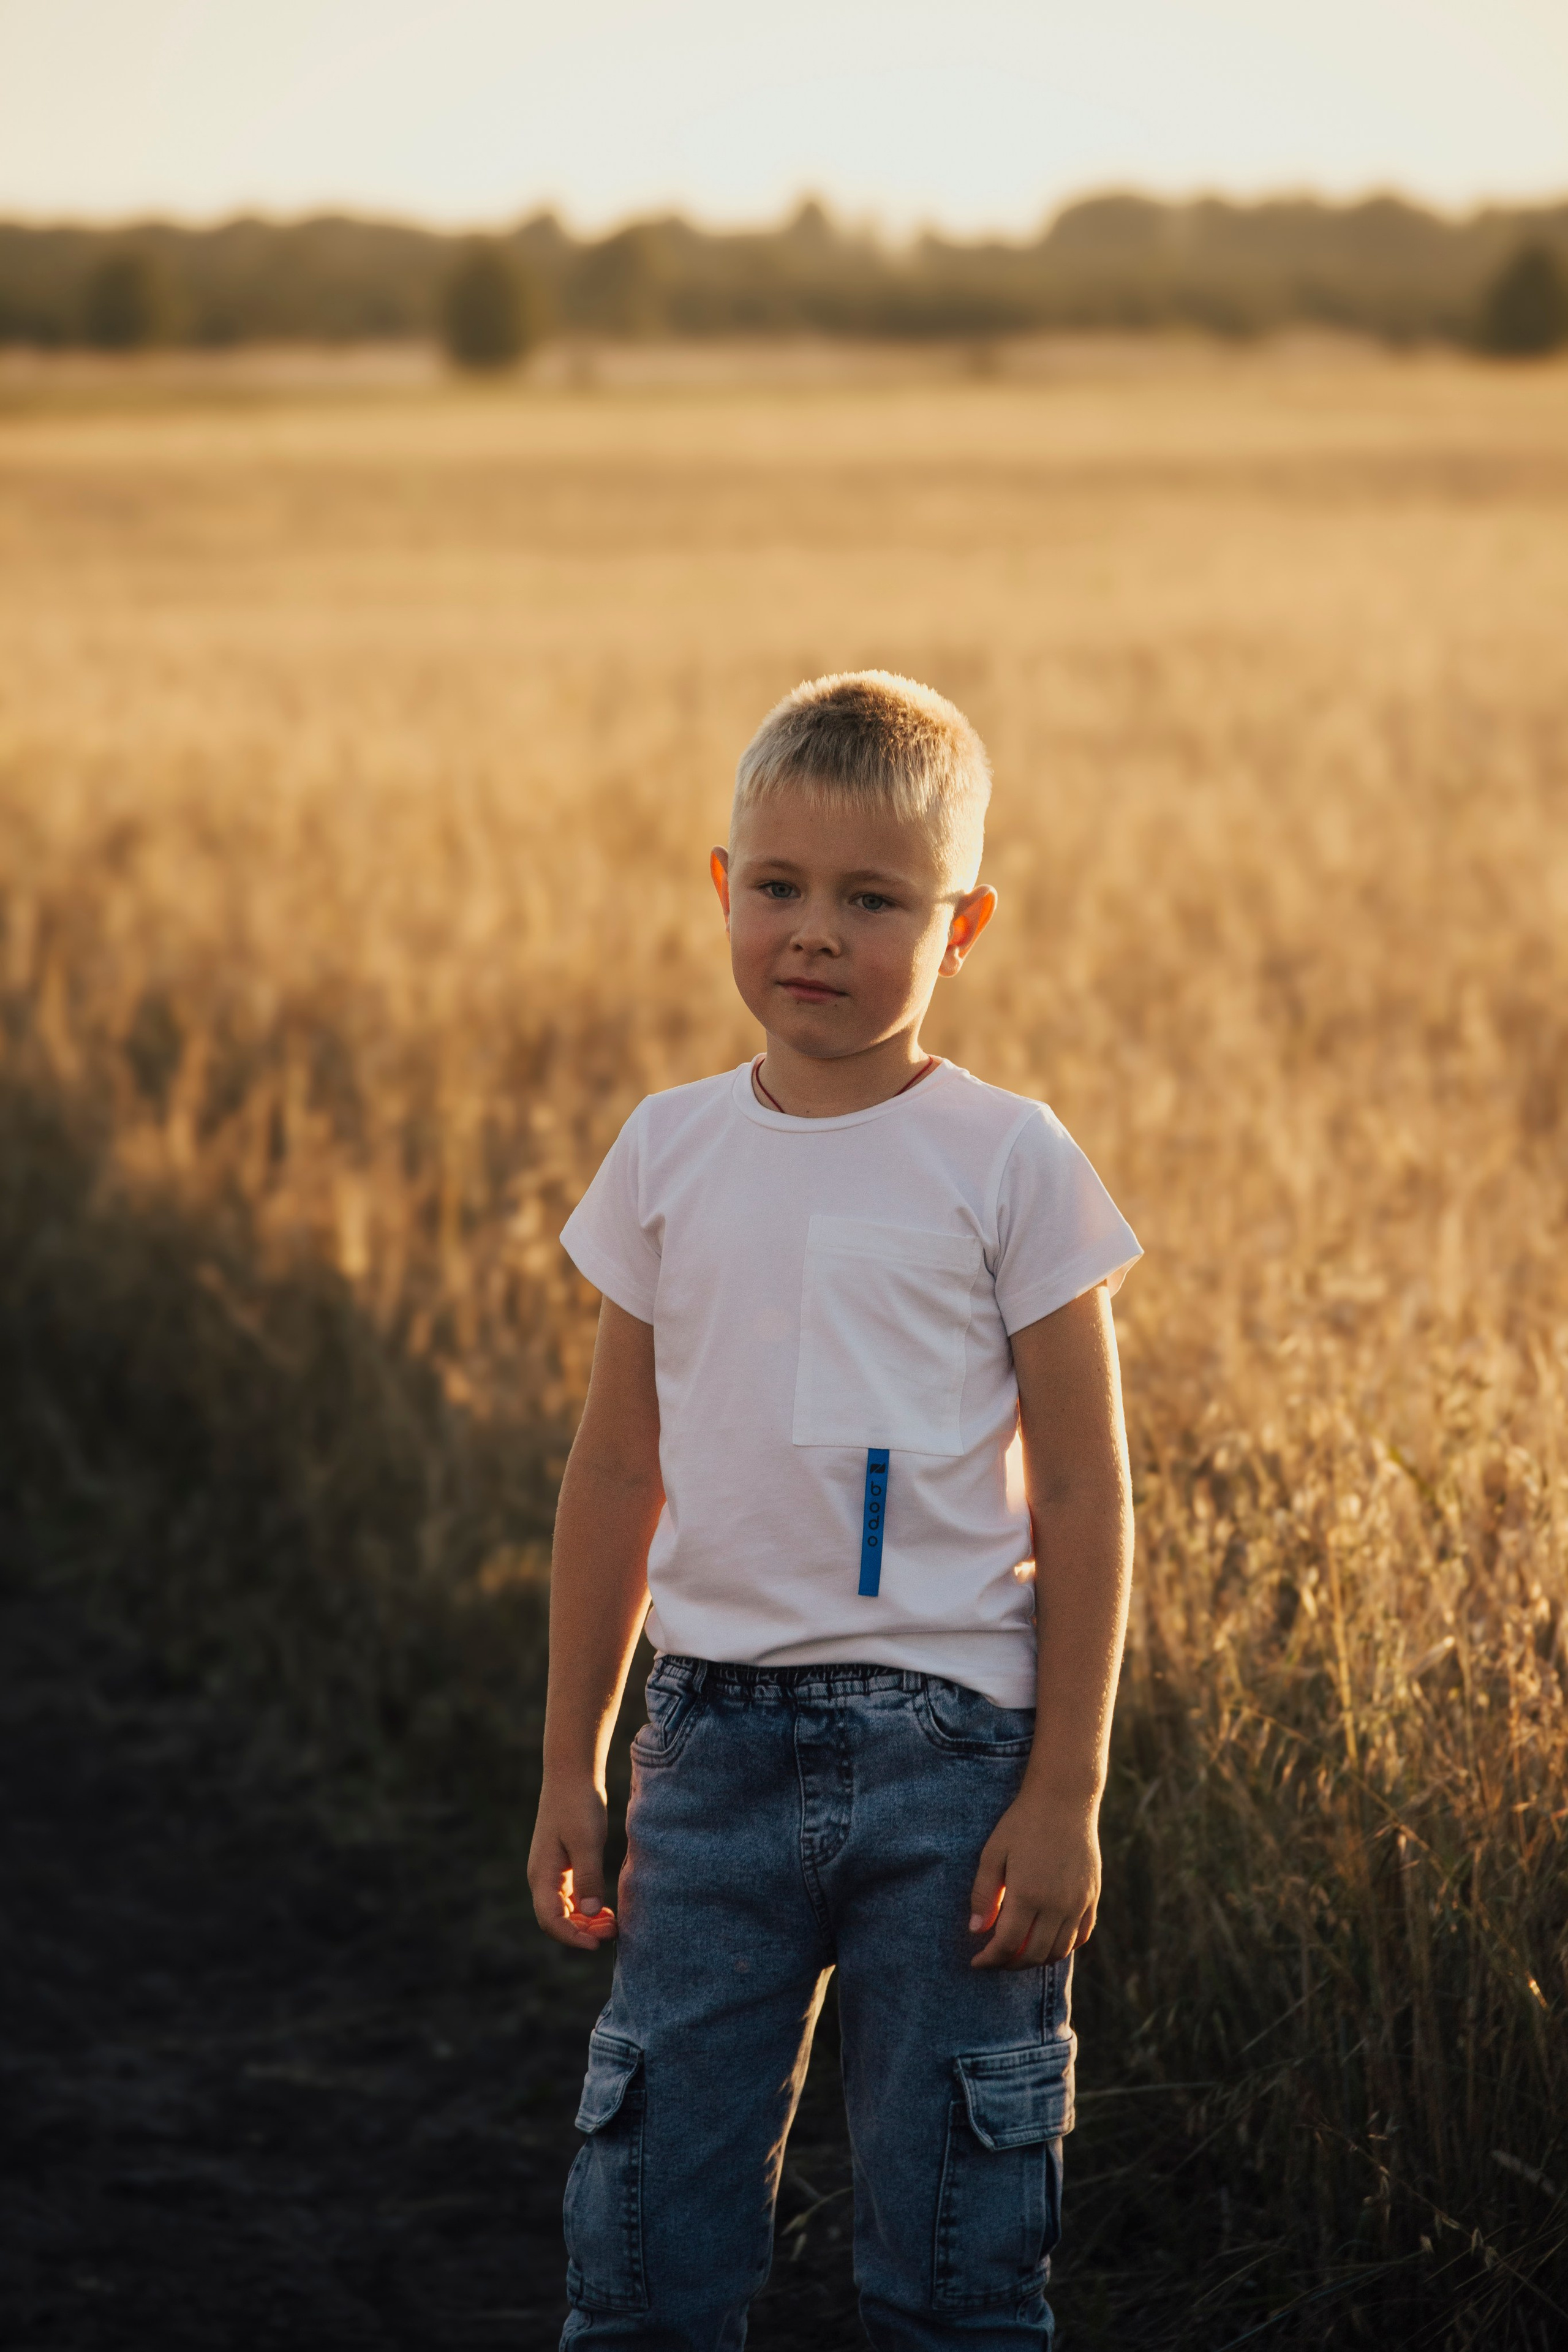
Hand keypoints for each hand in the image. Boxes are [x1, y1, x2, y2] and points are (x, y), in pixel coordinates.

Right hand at [528, 1775, 618, 1952]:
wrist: (571, 1775)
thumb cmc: (578, 1805)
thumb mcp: (586, 1841)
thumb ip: (588, 1877)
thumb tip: (590, 1912)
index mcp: (542, 1875)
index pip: (551, 1920)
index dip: (572, 1937)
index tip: (597, 1944)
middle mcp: (542, 1878)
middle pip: (557, 1920)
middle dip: (582, 1932)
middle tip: (613, 1933)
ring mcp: (552, 1872)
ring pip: (565, 1910)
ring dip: (586, 1922)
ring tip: (612, 1925)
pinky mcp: (563, 1865)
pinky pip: (572, 1897)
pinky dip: (587, 1908)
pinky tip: (605, 1911)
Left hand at [968, 1788, 1100, 1969]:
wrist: (1064, 1799)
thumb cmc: (1022, 1823)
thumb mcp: (993, 1853)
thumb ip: (983, 1894)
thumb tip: (976, 1931)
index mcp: (1027, 1895)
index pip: (1007, 1945)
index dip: (989, 1959)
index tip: (976, 1961)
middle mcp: (1056, 1905)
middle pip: (1034, 1955)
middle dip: (1011, 1964)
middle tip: (996, 1959)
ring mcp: (1078, 1902)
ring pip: (1059, 1950)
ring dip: (1037, 1959)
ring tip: (1019, 1953)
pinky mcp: (1092, 1896)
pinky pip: (1082, 1935)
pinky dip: (1064, 1947)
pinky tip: (1048, 1941)